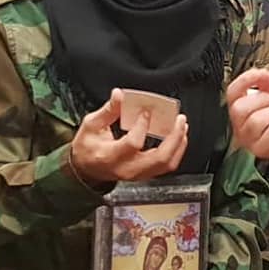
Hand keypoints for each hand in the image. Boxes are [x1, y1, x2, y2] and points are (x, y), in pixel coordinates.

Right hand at [70, 88, 188, 183]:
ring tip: (182, 126)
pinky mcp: (145, 174)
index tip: (147, 111)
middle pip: (160, 158)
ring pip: (167, 164)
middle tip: (179, 120)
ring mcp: (138, 174)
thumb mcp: (91, 125)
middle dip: (174, 137)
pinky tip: (178, 137)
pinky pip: (166, 165)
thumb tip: (120, 95)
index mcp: (110, 156)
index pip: (133, 143)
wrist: (87, 170)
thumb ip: (109, 110)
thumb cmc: (88, 148)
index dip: (143, 126)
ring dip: (178, 144)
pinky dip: (176, 150)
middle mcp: (127, 168)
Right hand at [227, 69, 268, 160]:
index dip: (243, 81)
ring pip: (255, 121)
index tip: (258, 74)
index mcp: (239, 106)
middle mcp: (240, 124)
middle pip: (240, 108)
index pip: (232, 92)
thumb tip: (261, 74)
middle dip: (263, 99)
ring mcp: (249, 139)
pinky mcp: (262, 150)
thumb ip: (266, 79)